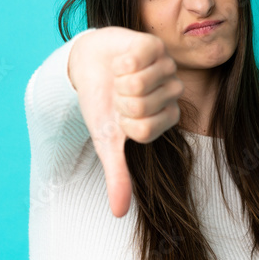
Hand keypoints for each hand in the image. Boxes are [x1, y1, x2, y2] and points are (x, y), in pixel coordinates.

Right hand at [68, 26, 183, 216]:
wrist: (87, 65)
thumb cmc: (101, 103)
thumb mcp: (107, 142)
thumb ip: (118, 175)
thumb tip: (119, 213)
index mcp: (164, 118)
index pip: (146, 130)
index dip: (124, 122)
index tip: (120, 115)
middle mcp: (171, 93)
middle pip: (144, 106)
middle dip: (121, 101)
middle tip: (118, 93)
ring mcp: (166, 68)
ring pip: (143, 83)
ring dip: (120, 81)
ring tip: (119, 76)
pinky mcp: (156, 45)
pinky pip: (139, 59)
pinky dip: (121, 62)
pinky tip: (121, 60)